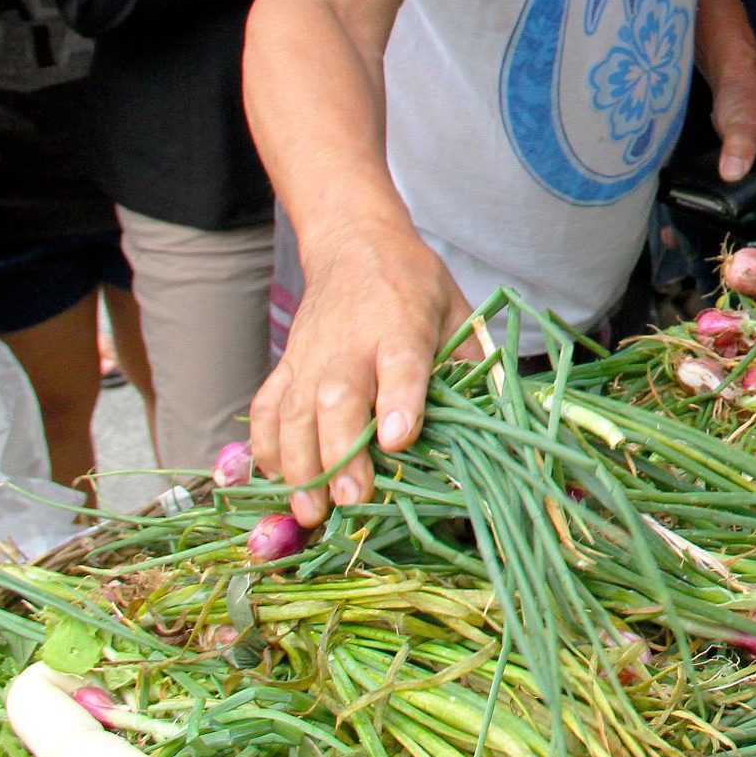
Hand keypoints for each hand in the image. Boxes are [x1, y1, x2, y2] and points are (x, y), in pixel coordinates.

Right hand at [249, 222, 473, 525]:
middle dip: (341, 453)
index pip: (401, 365)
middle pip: (338, 401)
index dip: (400, 402)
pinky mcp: (287, 366)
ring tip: (310, 512)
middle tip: (349, 500)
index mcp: (401, 329)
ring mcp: (311, 358)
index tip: (399, 438)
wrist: (353, 244)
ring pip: (295, 414)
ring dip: (299, 466)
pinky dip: (264, 447)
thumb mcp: (455, 311)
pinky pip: (267, 409)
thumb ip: (469, 361)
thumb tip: (491, 416)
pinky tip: (274, 481)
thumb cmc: (413, 285)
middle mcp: (350, 346)